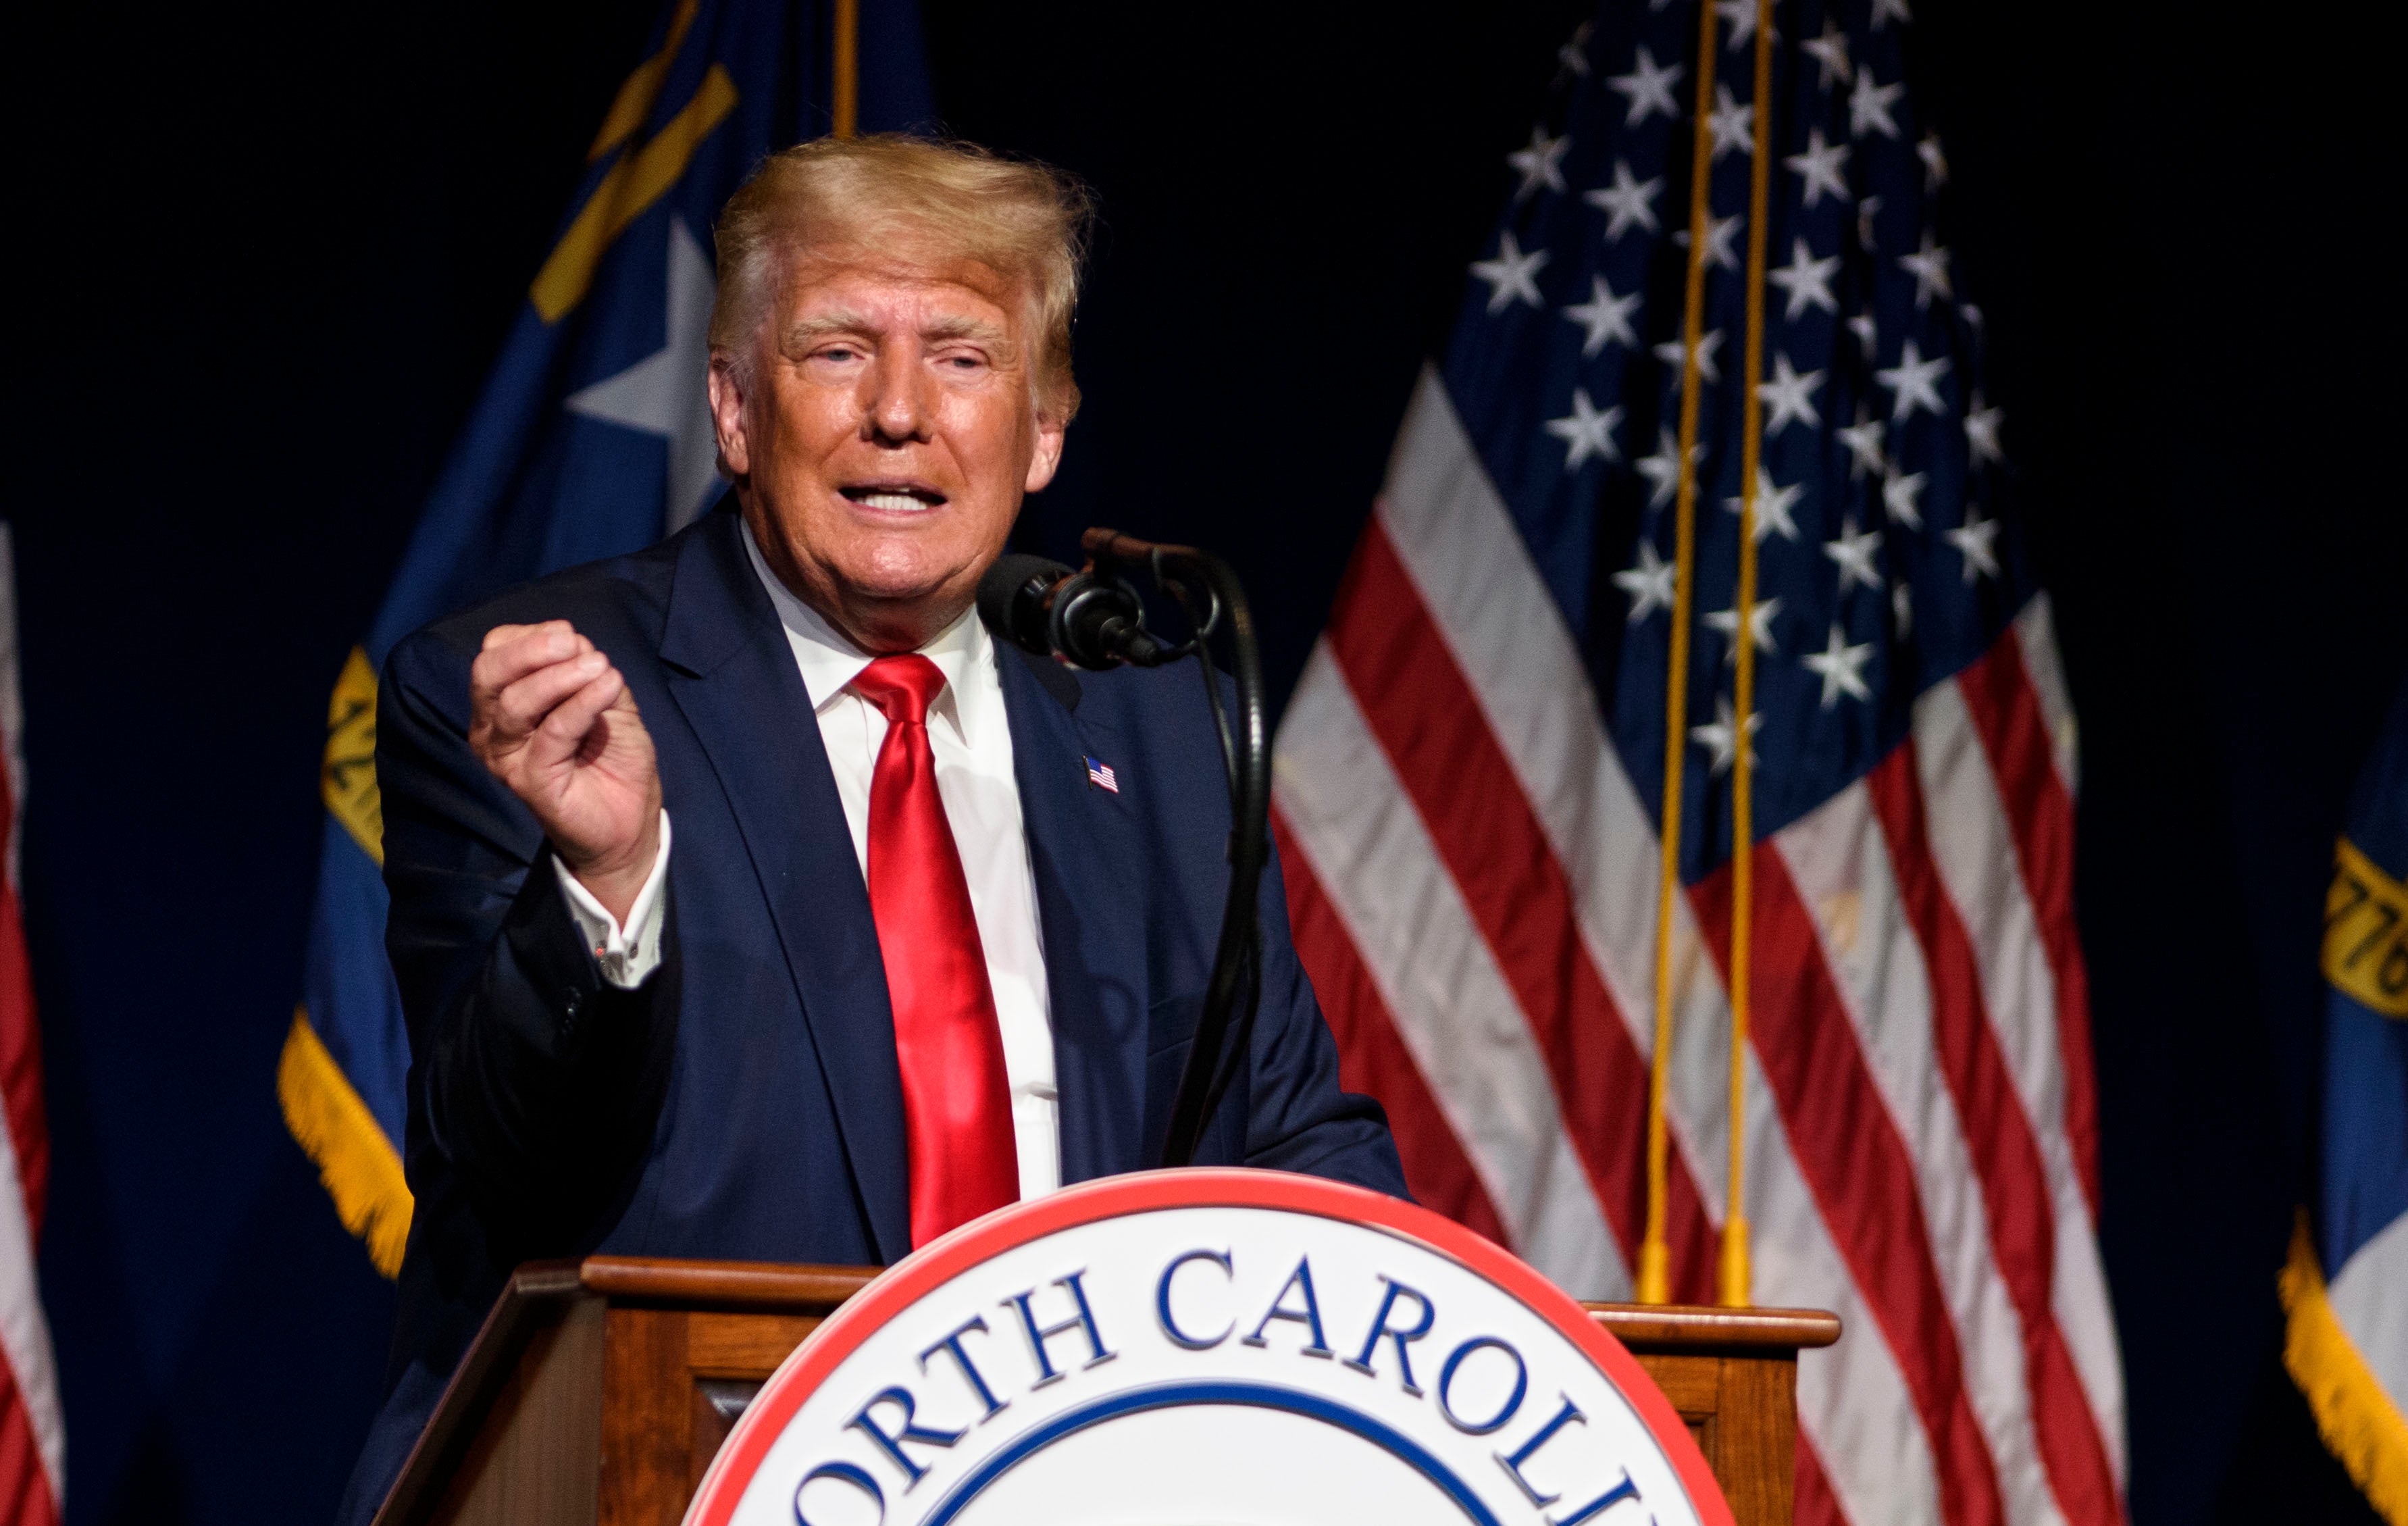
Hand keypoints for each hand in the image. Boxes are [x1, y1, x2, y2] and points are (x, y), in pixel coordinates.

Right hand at [469, 621, 662, 923]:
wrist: (630, 817)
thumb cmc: (612, 755)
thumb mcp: (606, 698)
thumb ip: (587, 669)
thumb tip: (573, 642)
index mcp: (502, 703)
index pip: (494, 652)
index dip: (530, 636)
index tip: (571, 638)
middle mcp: (493, 729)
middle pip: (488, 672)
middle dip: (531, 649)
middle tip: (574, 646)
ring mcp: (507, 758)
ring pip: (515, 702)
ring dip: (561, 676)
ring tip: (601, 669)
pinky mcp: (530, 781)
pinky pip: (552, 732)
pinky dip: (582, 703)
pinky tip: (609, 687)